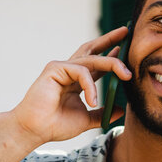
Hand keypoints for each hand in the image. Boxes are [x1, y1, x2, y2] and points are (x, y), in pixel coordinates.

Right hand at [10, 26, 131, 145]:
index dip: (112, 55)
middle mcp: (70, 70)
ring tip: (126, 75)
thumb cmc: (55, 125)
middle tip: (126, 31)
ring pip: (93, 59)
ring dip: (113, 64)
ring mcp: (62, 68)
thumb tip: (120, 110)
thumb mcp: (85, 119)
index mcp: (77, 80)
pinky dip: (91, 85)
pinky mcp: (55, 69)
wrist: (34, 131)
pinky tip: (93, 100)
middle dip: (110, 39)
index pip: (97, 63)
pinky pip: (81, 71)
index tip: (125, 49)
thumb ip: (101, 113)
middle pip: (92, 49)